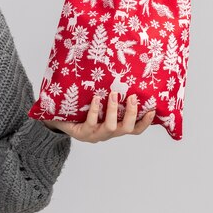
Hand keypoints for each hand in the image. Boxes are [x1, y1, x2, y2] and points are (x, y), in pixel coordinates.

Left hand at [41, 91, 155, 142]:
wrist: (59, 121)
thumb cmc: (81, 111)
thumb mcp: (98, 105)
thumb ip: (110, 97)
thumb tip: (122, 77)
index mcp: (114, 128)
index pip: (134, 129)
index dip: (144, 122)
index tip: (152, 109)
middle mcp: (107, 134)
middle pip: (126, 129)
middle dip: (131, 113)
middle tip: (131, 96)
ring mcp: (95, 135)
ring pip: (111, 127)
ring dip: (113, 110)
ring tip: (112, 94)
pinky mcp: (82, 133)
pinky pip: (91, 123)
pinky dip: (96, 110)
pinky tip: (96, 98)